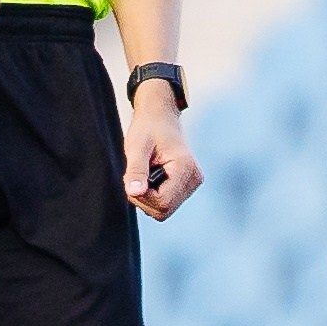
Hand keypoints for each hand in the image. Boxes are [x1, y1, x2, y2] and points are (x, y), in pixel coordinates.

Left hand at [123, 82, 201, 222]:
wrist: (159, 116)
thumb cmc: (148, 127)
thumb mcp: (137, 146)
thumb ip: (136, 170)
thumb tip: (134, 192)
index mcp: (186, 169)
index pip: (163, 202)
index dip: (142, 195)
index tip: (132, 176)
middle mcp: (194, 179)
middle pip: (163, 209)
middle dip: (143, 197)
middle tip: (136, 173)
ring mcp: (192, 183)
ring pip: (163, 209)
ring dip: (146, 196)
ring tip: (144, 171)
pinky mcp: (185, 185)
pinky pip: (165, 202)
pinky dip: (152, 194)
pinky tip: (150, 175)